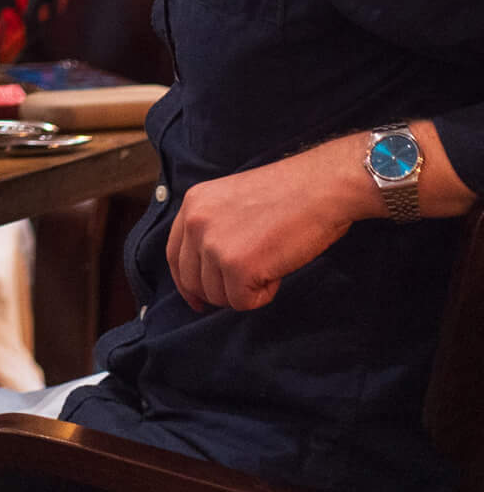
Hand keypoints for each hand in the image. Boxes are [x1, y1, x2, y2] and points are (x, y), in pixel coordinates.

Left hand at [166, 139, 368, 312]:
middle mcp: (194, 222)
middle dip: (219, 291)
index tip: (198, 300)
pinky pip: (242, 302)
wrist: (318, 189)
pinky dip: (263, 295)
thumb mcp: (231, 202)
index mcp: (193, 204)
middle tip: (247, 284)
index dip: (186, 282)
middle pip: (192, 280)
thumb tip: (206, 271)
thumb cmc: (287, 196)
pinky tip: (276, 270)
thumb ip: (212, 229)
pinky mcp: (236, 267)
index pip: (174, 255)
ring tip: (268, 263)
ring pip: (217, 296)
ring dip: (244, 291)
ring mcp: (213, 244)